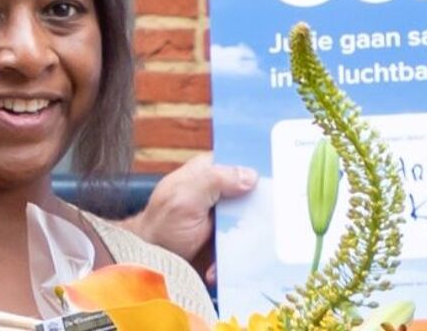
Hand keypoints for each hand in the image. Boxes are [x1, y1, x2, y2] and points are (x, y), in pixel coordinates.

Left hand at [122, 152, 256, 280]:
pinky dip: (236, 255)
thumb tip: (251, 175)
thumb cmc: (161, 226)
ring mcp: (223, 214)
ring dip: (248, 235)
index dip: (260, 165)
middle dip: (261, 205)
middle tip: (269, 217)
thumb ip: (215, 181)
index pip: (240, 159)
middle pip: (252, 191)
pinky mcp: (225, 237)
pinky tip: (217, 267)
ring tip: (234, 248)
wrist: (148, 263)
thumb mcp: (184, 199)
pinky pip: (242, 241)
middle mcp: (219, 190)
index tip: (278, 175)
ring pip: (251, 218)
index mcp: (208, 170)